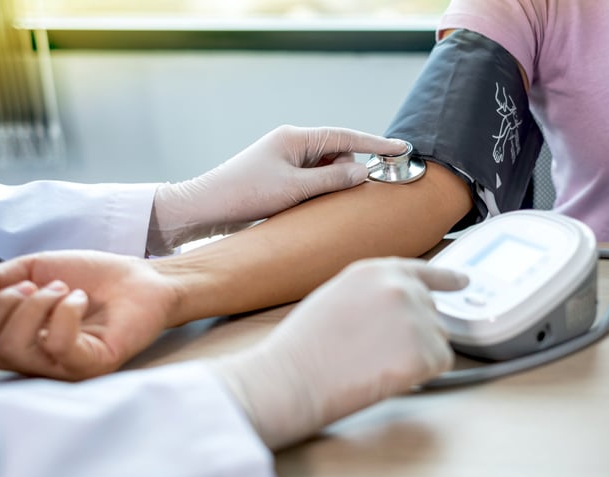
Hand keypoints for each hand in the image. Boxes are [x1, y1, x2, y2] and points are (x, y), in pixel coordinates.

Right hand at [0, 251, 177, 379]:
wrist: (142, 277)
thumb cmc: (92, 277)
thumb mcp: (32, 270)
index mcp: (12, 339)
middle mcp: (32, 360)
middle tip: (33, 286)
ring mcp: (60, 367)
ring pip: (14, 347)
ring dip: (35, 304)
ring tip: (63, 289)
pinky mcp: (89, 366)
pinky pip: (57, 345)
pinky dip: (65, 311)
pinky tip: (80, 300)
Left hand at [146, 125, 406, 253]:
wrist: (206, 207)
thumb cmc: (246, 194)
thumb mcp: (294, 189)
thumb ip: (332, 180)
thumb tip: (362, 172)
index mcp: (296, 138)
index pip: (345, 137)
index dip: (376, 144)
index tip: (402, 149)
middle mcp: (292, 144)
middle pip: (337, 154)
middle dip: (349, 172)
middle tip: (356, 194)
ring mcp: (285, 160)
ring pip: (324, 169)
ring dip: (332, 185)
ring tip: (320, 204)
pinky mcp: (279, 176)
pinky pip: (310, 179)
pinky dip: (319, 190)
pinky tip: (315, 205)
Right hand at [212, 257, 467, 449]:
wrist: (293, 376)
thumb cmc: (304, 345)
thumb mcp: (336, 296)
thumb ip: (372, 293)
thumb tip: (396, 307)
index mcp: (375, 271)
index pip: (421, 271)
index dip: (445, 278)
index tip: (463, 281)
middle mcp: (400, 288)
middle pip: (431, 311)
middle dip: (414, 332)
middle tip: (377, 350)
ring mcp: (414, 319)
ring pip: (438, 339)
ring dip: (417, 354)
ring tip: (374, 361)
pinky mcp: (423, 352)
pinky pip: (440, 364)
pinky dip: (422, 374)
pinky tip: (386, 373)